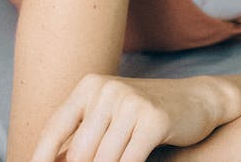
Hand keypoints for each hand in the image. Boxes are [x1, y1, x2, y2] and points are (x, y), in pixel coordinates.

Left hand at [29, 74, 234, 161]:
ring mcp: (132, 103)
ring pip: (103, 160)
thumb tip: (51, 161)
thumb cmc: (147, 112)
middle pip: (79, 152)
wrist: (199, 99)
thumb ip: (81, 134)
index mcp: (90, 86)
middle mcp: (109, 90)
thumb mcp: (110, 114)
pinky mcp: (154, 121)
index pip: (55, 129)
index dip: (41, 158)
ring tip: (122, 158)